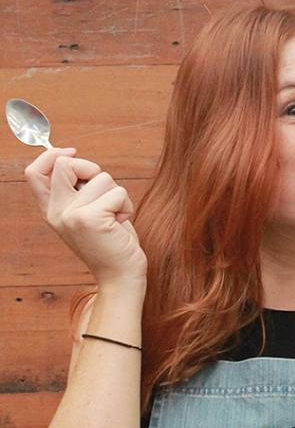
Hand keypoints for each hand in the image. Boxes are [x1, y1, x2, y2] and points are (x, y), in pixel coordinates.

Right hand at [24, 148, 146, 286]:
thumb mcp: (87, 213)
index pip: (34, 172)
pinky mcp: (90, 219)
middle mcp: (56, 212)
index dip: (52, 155)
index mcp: (51, 210)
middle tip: (105, 192)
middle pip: (65, 164)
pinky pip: (118, 192)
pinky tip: (121, 224)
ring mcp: (71, 215)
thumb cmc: (111, 241)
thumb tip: (73, 157)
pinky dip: (127, 205)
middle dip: (92, 168)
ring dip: (118, 194)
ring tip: (115, 218)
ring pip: (102, 178)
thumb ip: (77, 191)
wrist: (120, 275)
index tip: (72, 152)